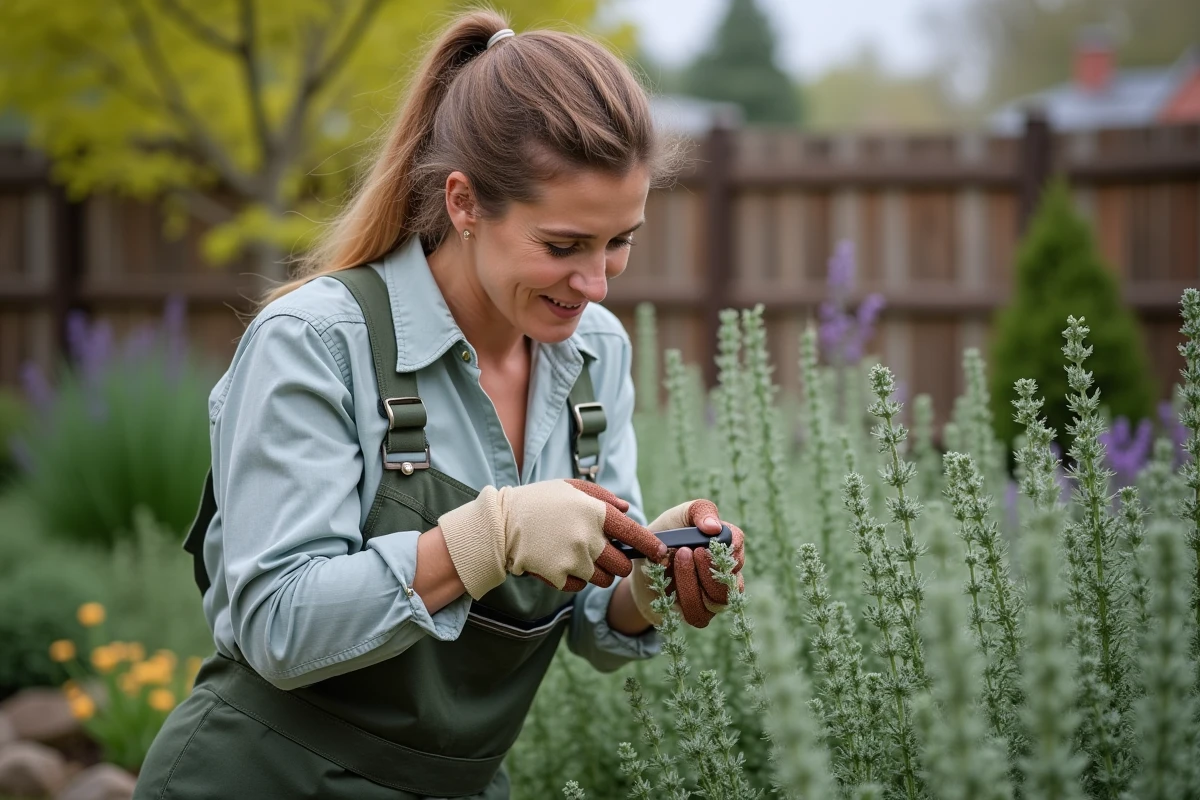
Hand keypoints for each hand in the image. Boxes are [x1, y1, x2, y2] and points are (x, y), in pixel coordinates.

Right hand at [438, 479, 665, 599]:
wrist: (501, 524)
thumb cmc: (538, 501)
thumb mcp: (570, 488)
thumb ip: (603, 498)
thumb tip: (628, 509)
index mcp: (596, 512)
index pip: (635, 534)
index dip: (651, 546)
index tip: (660, 553)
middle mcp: (589, 537)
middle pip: (622, 565)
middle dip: (619, 563)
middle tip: (607, 555)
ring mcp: (575, 560)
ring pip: (604, 580)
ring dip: (600, 573)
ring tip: (581, 558)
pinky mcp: (560, 577)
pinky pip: (581, 586)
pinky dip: (577, 579)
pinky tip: (562, 564)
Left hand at [629, 499, 745, 627]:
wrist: (639, 564)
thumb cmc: (665, 536)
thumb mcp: (679, 516)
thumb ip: (699, 512)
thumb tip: (714, 527)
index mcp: (724, 545)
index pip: (738, 542)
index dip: (727, 544)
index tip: (705, 541)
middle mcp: (726, 571)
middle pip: (733, 574)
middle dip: (709, 565)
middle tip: (688, 550)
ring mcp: (715, 595)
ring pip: (718, 598)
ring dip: (693, 580)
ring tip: (677, 561)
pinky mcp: (699, 613)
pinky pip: (699, 614)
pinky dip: (684, 598)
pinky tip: (669, 584)